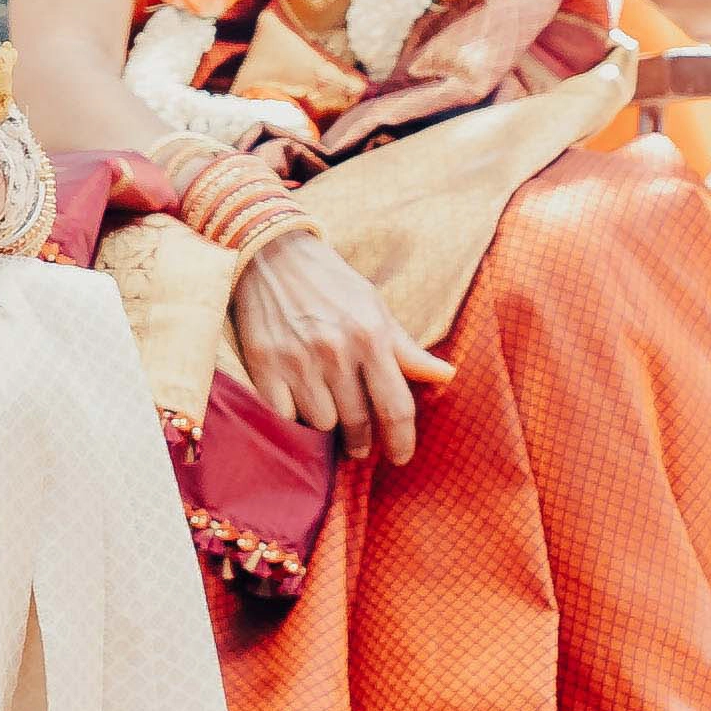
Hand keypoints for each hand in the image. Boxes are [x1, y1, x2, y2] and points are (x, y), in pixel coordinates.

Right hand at [224, 232, 452, 467]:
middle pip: (358, 423)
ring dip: (326, 427)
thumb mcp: (375, 307)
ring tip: (326, 415)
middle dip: (362, 442)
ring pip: (321, 423)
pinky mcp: (264, 365)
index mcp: (370, 336)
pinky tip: (298, 407)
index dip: (402, 440)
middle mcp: (336, 351)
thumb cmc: (331, 282)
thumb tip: (447, 376)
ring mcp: (298, 360)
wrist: (271, 253)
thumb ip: (407, 349)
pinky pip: (285, 415)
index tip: (400, 456)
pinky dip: (293, 418)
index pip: (395, 407)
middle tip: (360, 445)